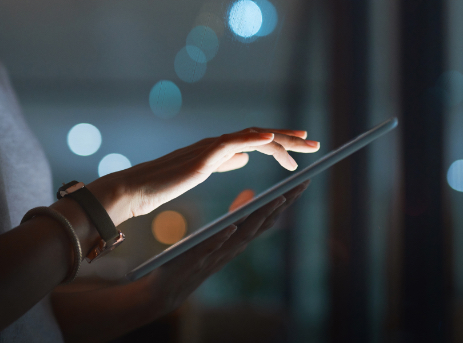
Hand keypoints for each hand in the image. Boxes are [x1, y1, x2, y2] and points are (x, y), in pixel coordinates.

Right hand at [89, 127, 318, 224]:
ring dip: (280, 139)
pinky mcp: (202, 158)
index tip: (298, 146)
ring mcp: (209, 148)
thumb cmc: (162, 184)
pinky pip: (232, 143)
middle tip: (314, 143)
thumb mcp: (202, 172)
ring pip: (252, 136)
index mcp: (217, 150)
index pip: (254, 141)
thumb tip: (244, 158)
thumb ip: (223, 163)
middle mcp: (216, 144)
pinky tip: (271, 139)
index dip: (278, 142)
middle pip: (259, 136)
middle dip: (288, 138)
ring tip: (303, 143)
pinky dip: (253, 139)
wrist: (135, 189)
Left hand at [143, 180, 309, 312]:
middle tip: (301, 184)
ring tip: (276, 198)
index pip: (267, 216)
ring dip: (260, 217)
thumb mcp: (218, 234)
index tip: (303, 181)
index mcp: (238, 238)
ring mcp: (217, 255)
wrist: (167, 289)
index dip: (286, 200)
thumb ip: (235, 215)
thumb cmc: (194, 260)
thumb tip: (251, 192)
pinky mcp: (195, 260)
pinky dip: (223, 237)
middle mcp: (233, 247)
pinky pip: (211, 248)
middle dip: (283, 204)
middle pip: (262, 223)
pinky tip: (231, 225)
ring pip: (243, 235)